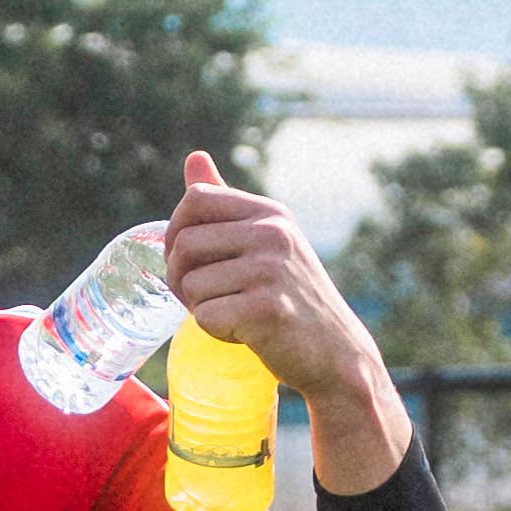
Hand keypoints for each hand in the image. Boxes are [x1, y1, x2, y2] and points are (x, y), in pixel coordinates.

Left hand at [163, 151, 414, 495]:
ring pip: (190, 284)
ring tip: (232, 314)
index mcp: (270, 213)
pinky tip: (243, 333)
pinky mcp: (267, 309)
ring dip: (199, 309)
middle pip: (184, 243)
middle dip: (178, 277)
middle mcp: (273, 234)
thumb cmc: (292, 297)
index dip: (174, 231)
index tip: (185, 259)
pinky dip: (215, 332)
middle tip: (202, 298)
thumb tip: (193, 157)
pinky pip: (205, 317)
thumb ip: (226, 205)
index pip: (196, 199)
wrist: (335, 353)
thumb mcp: (266, 241)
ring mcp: (271, 270)